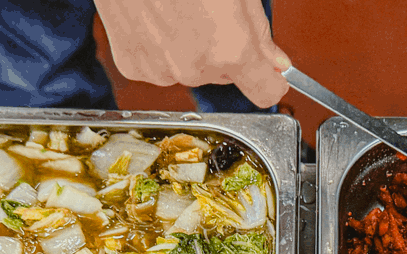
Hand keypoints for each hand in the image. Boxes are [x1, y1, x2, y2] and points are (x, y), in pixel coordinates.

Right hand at [94, 0, 290, 107]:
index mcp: (229, 49)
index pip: (266, 91)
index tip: (271, 73)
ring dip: (192, 49)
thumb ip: (258, 31)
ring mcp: (160, 70)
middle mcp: (194, 68)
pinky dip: (162, 49)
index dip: (272, 80)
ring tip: (179, 10)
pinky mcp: (133, 66)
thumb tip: (274, 61)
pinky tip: (157, 17)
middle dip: (226, 52)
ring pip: (192, 71)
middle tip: (211, 13)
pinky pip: (161, 66)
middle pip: (226, 76)